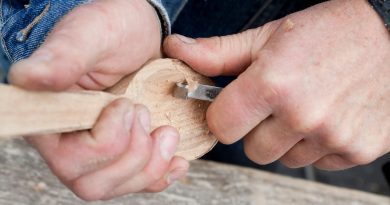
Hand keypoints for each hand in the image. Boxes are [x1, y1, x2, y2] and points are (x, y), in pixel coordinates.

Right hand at [8, 0, 187, 200]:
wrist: (137, 34)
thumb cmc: (110, 30)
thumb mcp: (89, 35)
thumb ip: (62, 58)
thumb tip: (26, 78)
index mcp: (51, 116)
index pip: (67, 158)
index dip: (104, 141)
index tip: (124, 103)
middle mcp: (69, 142)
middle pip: (92, 183)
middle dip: (133, 151)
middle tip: (143, 110)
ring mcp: (97, 153)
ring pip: (118, 186)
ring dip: (152, 163)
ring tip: (165, 130)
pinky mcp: (123, 154)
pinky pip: (140, 184)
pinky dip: (162, 174)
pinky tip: (176, 159)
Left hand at [164, 0, 389, 169]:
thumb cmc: (328, 32)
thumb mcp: (268, 36)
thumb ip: (217, 52)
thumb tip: (175, 50)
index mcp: (273, 84)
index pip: (221, 126)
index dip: (223, 115)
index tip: (233, 105)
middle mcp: (302, 116)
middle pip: (251, 149)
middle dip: (255, 129)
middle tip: (273, 103)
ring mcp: (332, 137)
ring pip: (283, 158)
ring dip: (286, 139)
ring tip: (303, 107)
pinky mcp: (356, 150)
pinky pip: (316, 162)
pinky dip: (315, 145)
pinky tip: (327, 117)